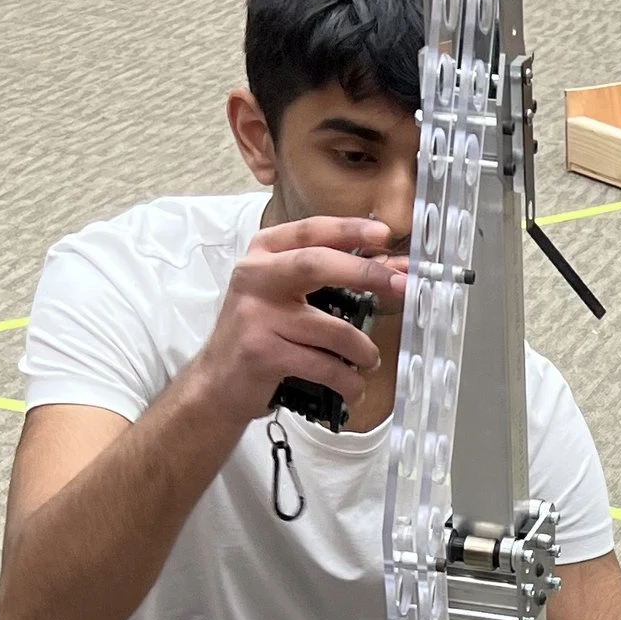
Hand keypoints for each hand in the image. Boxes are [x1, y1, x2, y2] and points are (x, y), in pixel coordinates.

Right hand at [192, 214, 401, 422]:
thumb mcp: (288, 296)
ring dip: (362, 350)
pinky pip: (322, 365)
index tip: (385, 234)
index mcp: (264, 253)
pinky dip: (347, 381)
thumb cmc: (263, 334)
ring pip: (331, 329)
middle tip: (402, 287)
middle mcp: (255, 277)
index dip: (351, 230)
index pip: (311, 231)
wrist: (218, 382)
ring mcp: (255, 315)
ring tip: (370, 361)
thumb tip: (393, 271)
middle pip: (317, 265)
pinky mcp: (261, 353)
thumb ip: (332, 280)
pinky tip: (353, 388)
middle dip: (366, 274)